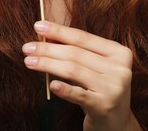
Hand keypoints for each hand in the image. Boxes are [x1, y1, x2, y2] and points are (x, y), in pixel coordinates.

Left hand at [22, 21, 139, 130]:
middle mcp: (120, 69)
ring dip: (48, 64)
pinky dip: (64, 89)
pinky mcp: (104, 106)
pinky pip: (79, 95)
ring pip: (74, 70)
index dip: (59, 31)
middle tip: (27, 47)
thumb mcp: (95, 67)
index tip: (38, 26)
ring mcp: (113, 88)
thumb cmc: (100, 89)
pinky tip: (51, 85)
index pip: (84, 38)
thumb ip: (77, 51)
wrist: (117, 123)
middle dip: (48, 49)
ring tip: (29, 62)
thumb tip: (47, 35)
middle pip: (76, 53)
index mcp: (120, 53)